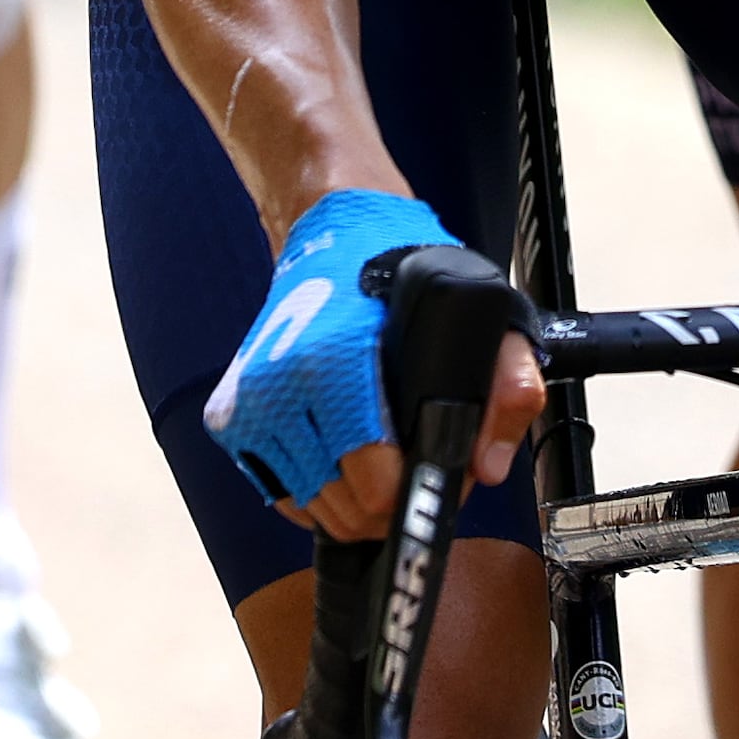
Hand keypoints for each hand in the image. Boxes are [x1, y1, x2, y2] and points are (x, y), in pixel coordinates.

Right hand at [203, 188, 543, 534]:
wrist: (331, 232)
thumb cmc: (405, 273)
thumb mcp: (481, 311)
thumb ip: (507, 386)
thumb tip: (485, 467)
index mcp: (336, 359)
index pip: (374, 482)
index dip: (419, 492)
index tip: (438, 473)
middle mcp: (281, 385)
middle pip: (345, 506)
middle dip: (388, 503)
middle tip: (415, 467)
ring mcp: (249, 405)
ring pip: (313, 506)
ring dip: (352, 500)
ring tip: (382, 460)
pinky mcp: (230, 417)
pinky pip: (281, 493)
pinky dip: (316, 490)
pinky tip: (344, 457)